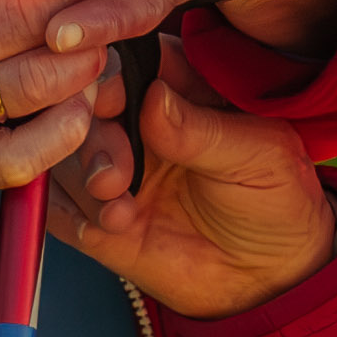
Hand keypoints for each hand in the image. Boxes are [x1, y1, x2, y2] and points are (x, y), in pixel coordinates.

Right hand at [45, 43, 336, 318]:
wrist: (272, 276)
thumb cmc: (277, 197)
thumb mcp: (256, 155)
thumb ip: (200, 130)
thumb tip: (152, 97)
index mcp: (178, 84)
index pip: (129, 61)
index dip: (109, 74)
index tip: (106, 97)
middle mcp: (136, 120)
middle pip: (85, 105)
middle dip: (92, 136)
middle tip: (113, 173)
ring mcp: (115, 168)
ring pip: (65, 153)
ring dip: (83, 176)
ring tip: (117, 204)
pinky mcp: (98, 216)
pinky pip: (60, 206)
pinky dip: (74, 213)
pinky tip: (112, 225)